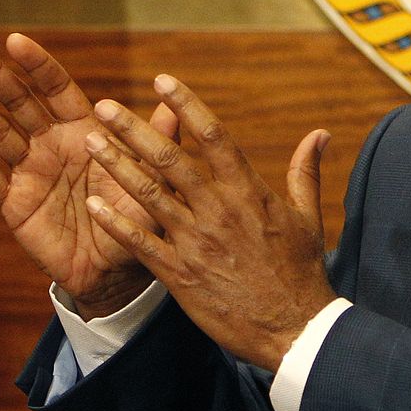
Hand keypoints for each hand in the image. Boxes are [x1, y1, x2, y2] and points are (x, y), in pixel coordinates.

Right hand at [0, 35, 177, 318]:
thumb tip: (173, 106)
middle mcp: (51, 143)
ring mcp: (28, 170)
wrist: (114, 270)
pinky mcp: (13, 202)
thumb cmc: (135, 217)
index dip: (36, 65)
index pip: (55, 88)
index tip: (15, 40)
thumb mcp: (150, 179)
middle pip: (18, 102)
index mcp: (83, 129)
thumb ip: (156, 143)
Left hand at [81, 74, 337, 372]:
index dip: (186, 105)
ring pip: (150, 195)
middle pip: (170, 159)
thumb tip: (320, 134)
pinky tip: (94, 204)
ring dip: (117, 166)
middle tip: (103, 106)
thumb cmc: (302, 272)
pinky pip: (142, 244)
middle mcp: (218, 211)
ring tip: (90, 142)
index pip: (213, 136)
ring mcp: (197, 243)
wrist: (294, 331)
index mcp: (248, 192)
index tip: (162, 80)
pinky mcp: (181, 276)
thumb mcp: (308, 217)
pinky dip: (116, 223)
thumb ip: (305, 172)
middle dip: (134, 129)